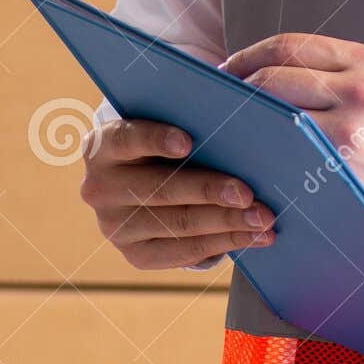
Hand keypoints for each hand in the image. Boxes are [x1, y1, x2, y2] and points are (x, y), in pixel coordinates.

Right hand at [79, 116, 277, 269]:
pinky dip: (224, 243)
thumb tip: (244, 109)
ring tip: (263, 220)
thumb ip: (190, 118)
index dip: (156, 139)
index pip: (126, 139)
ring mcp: (114, 226)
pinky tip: (254, 236)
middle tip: (249, 194)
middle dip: (210, 192)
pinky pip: (183, 252)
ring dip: (227, 223)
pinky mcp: (135, 254)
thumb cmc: (166, 138)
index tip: (188, 142)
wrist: (143, 177)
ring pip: (178, 225)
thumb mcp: (167, 122)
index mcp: (103, 146)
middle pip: (161, 190)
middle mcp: (100, 188)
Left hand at [218, 32, 363, 262]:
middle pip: (273, 75)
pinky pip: (285, 155)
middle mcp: (359, 87)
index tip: (228, 69)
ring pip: (273, 115)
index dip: (249, 55)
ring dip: (244, 123)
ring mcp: (349, 130)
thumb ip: (341, 79)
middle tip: (219, 104)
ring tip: (230, 132)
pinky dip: (262, 156)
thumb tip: (274, 79)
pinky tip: (253, 163)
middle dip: (237, 88)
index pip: (291, 45)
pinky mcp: (342, 169)